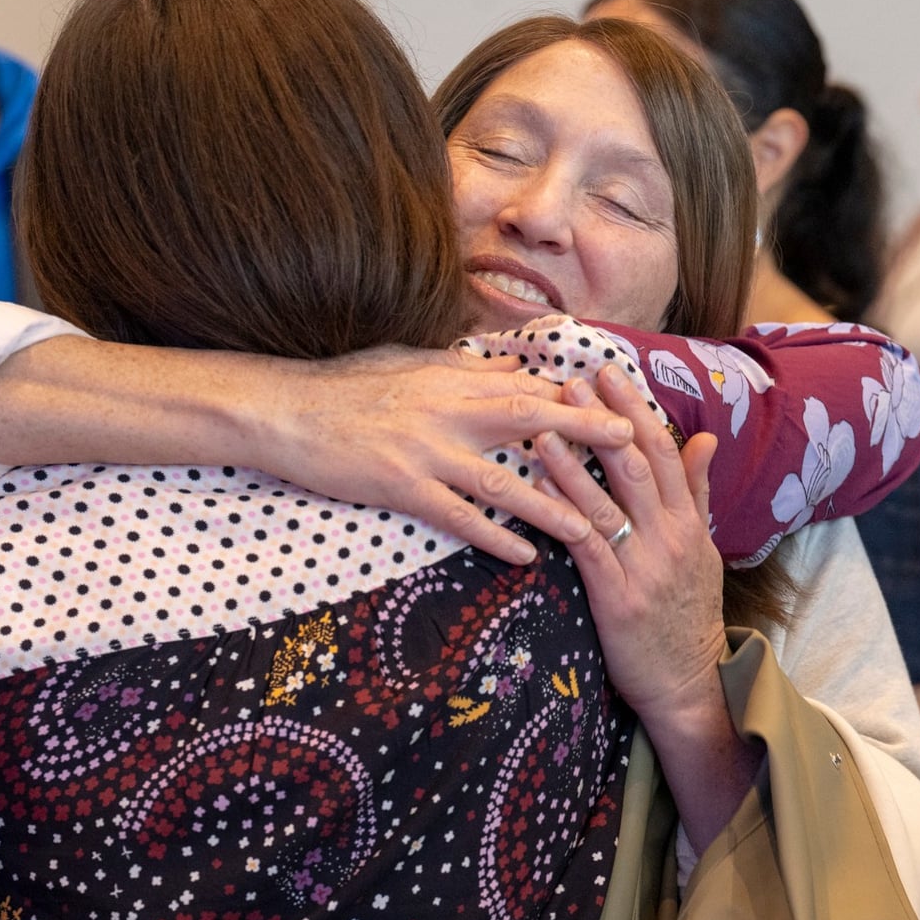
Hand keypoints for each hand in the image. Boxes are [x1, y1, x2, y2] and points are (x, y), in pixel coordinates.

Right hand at [263, 347, 634, 563]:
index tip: (620, 407)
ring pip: (503, 478)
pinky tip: (524, 556)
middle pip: (530, 419)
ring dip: (552, 504)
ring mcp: (426, 450)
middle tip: (634, 446)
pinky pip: (458, 515)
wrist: (285, 409)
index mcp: (452, 378)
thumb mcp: (409, 363)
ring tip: (593, 528)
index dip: (576, 398)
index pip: (527, 386)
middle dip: (586, 431)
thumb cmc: (346, 386)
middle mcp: (447, 409)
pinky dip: (494, 536)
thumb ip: (466, 370)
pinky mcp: (401, 485)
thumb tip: (516, 367)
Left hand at [534, 367, 725, 722]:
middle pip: (636, 465)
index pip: (665, 451)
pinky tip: (538, 488)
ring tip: (541, 424)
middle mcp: (671, 538)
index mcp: (689, 523)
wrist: (689, 682)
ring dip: (572, 460)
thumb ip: (696, 492)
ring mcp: (645, 567)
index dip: (636, 409)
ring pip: (607, 502)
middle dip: (602, 420)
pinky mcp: (618, 597)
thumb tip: (704, 438)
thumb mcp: (703, 549)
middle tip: (572, 380)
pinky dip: (563, 512)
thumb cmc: (688, 614)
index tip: (611, 373)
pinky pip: (587, 546)